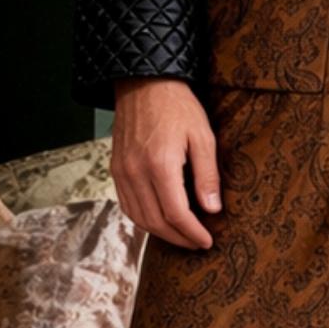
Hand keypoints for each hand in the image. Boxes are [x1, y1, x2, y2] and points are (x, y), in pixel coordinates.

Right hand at [109, 78, 221, 250]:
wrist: (144, 83)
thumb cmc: (177, 106)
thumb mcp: (202, 135)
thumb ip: (207, 175)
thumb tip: (213, 210)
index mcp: (160, 165)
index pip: (176, 214)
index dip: (193, 233)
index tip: (207, 241)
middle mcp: (136, 173)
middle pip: (156, 222)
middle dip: (178, 238)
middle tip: (197, 244)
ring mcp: (122, 172)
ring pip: (139, 218)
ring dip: (160, 233)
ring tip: (181, 236)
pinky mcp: (116, 170)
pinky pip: (127, 205)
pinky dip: (143, 220)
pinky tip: (160, 221)